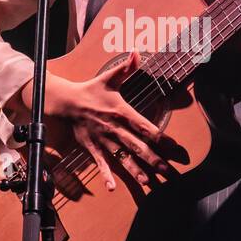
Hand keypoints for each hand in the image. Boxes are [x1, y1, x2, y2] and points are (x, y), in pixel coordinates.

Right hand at [21, 52, 175, 191]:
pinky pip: (100, 163)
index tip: (175, 147)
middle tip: (171, 172)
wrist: (65, 102)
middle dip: (155, 160)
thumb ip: (126, 68)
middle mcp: (114, 128)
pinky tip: (113, 187)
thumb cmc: (90, 90)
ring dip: (136, 171)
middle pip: (138, 147)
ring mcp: (103, 140)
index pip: (145, 126)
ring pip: (122, 158)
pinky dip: (106, 175)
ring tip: (150, 182)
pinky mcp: (92, 147)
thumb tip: (138, 53)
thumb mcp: (109, 78)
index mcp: (121, 112)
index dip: (161, 137)